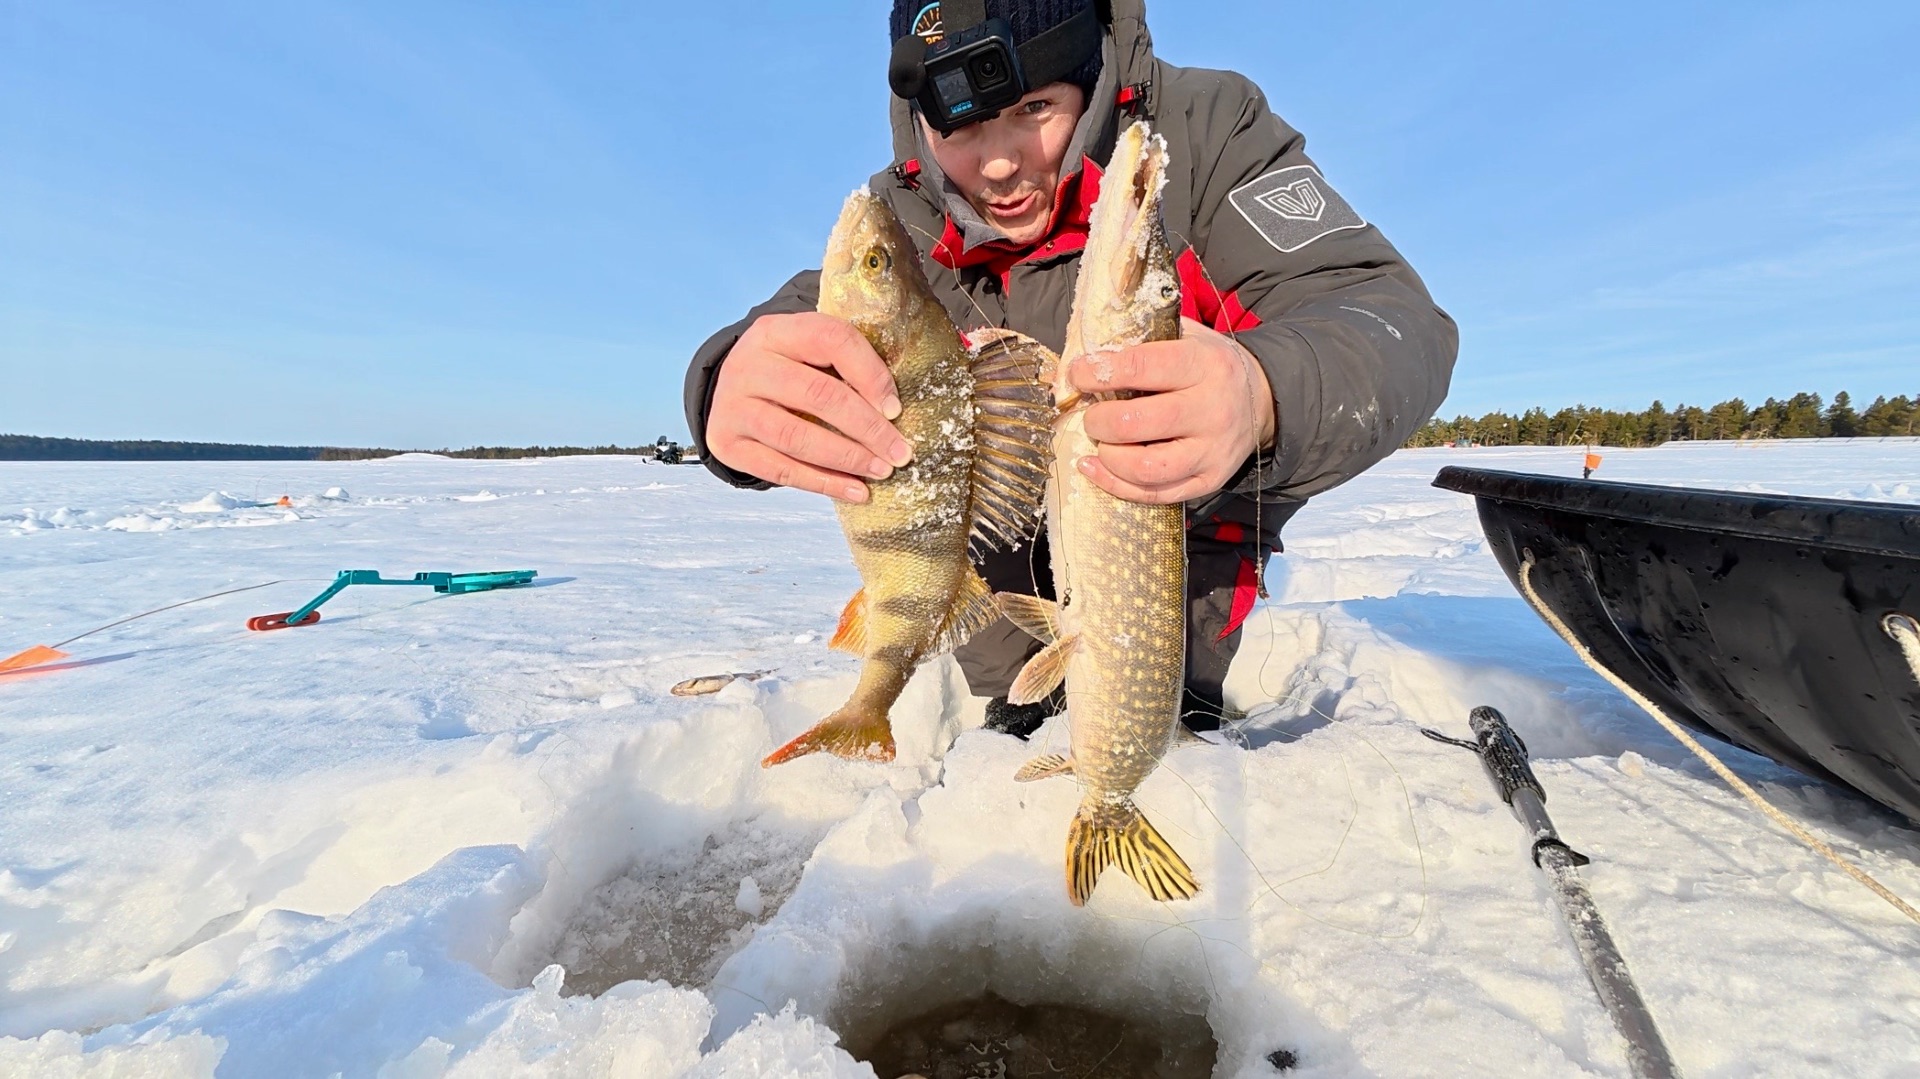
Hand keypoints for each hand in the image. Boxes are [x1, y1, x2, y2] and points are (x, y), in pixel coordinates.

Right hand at [706, 312, 914, 502]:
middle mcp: (748, 365)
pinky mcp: (727, 443)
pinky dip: (824, 484)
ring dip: (848, 459)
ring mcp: (732, 406)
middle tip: (900, 452)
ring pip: (798, 438)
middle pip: (817, 395)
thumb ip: (846, 363)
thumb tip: (893, 407)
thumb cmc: (788, 370)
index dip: (870, 374)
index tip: (896, 409)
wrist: (734, 390)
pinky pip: (781, 471)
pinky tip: (856, 490)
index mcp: (775, 331)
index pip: (831, 340)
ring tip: (881, 471)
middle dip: (867, 428)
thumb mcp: (809, 351)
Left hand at [1070, 317, 1275, 504]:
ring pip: (1145, 468)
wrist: (1261, 400)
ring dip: (1108, 457)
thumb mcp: (1187, 338)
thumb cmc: (1209, 366)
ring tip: (1100, 443)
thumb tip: (1087, 352)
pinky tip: (1096, 467)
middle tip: (1092, 415)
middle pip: (1138, 423)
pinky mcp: (1208, 481)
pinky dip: (1115, 485)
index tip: (1078, 374)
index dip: (1099, 373)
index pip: (1141, 367)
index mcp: (1204, 365)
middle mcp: (1211, 410)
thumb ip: (1143, 339)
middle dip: (1100, 420)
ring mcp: (1211, 451)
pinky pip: (1154, 494)